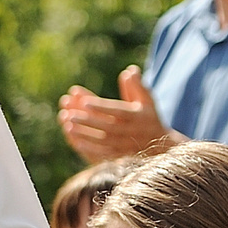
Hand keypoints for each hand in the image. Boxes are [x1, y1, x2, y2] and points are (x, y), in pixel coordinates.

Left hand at [57, 67, 174, 162]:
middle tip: (69, 113)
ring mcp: (124, 146)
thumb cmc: (149, 117)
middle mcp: (130, 132)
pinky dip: (88, 148)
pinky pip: (102, 153)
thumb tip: (130, 71)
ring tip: (66, 124)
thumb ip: (137, 86)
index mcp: (136, 116)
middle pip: (106, 126)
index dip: (101, 107)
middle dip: (87, 120)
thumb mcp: (147, 100)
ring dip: (83, 133)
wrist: (161, 145)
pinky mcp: (119, 156)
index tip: (84, 101)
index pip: (117, 111)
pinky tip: (74, 140)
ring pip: (102, 140)